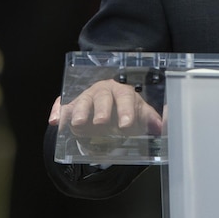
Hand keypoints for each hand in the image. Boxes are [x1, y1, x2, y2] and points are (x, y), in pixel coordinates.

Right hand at [48, 78, 163, 136]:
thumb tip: (163, 126)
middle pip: (102, 98)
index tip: (126, 125)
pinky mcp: (71, 105)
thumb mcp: (141, 115)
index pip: (126, 98)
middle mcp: (104, 91)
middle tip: (100, 123)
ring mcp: (86, 98)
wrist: (108, 107)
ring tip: (78, 123)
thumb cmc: (126, 111)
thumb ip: (153, 121)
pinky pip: (62, 105)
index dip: (126, 111)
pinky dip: (58, 112)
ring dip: (79, 112)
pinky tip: (55, 121)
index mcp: (123, 91)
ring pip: (82, 101)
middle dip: (102, 110)